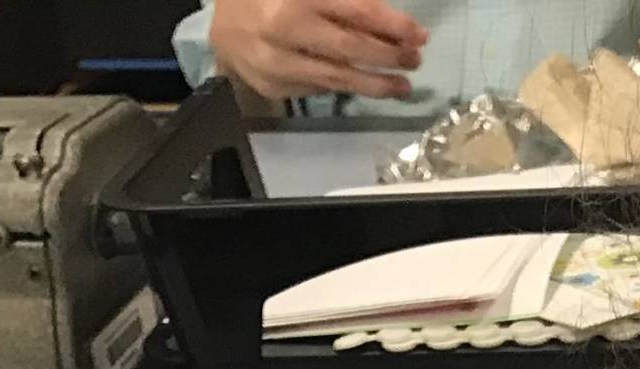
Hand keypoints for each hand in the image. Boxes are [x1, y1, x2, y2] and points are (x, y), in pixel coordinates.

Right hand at [209, 0, 428, 99]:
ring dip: (377, 83)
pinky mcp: (274, 85)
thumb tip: (384, 14)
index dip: (392, 24)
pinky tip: (368, 85)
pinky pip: (320, 87)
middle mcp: (285, 26)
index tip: (418, 33)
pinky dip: (347, 86)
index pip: (357, 10)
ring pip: (339, 77)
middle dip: (389, 56)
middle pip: (351, 47)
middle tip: (415, 59)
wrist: (221, 23)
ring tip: (403, 84)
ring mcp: (277, 60)